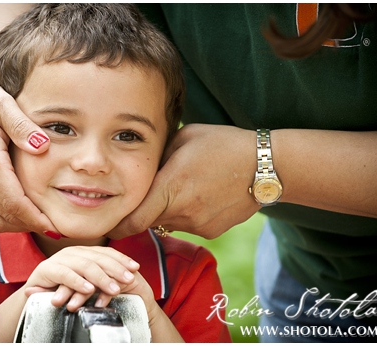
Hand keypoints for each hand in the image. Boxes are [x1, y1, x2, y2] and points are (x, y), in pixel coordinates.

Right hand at [0, 70, 55, 233]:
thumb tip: (43, 147)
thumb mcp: (1, 102)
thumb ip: (23, 126)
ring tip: (39, 220)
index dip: (36, 219)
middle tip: (55, 225)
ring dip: (16, 225)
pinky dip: (1, 218)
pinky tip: (18, 210)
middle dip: (30, 226)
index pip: (13, 203)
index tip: (56, 225)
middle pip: (4, 218)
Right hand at [22, 246, 139, 311]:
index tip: (136, 268)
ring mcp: (58, 259)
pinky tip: (89, 290)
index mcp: (81, 253)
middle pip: (97, 257)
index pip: (105, 252)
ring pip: (84, 265)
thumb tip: (128, 275)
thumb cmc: (62, 291)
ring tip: (114, 288)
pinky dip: (78, 282)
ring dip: (101, 277)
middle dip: (116, 268)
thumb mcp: (85, 283)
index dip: (121, 259)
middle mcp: (71, 252)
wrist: (33, 299)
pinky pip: (65, 274)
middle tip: (130, 279)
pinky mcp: (46, 270)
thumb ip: (100, 277)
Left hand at [112, 124, 259, 238]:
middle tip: (143, 196)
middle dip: (142, 211)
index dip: (117, 225)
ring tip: (183, 187)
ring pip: (168, 223)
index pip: (132, 221)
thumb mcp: (183, 138)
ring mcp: (198, 225)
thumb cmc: (223, 144)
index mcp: (170, 188)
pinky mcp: (212, 231)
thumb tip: (138, 166)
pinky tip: (200, 195)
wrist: (268, 166)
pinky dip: (187, 214)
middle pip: (148, 221)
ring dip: (167, 210)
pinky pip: (188, 225)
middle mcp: (182, 212)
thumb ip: (157, 156)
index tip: (108, 223)